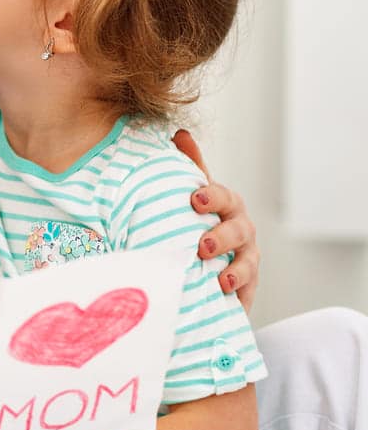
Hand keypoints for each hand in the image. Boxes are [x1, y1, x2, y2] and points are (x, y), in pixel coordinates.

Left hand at [172, 130, 259, 310]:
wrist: (196, 265)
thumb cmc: (190, 221)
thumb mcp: (184, 197)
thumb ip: (185, 168)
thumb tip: (180, 133)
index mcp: (222, 205)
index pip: (222, 196)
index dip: (212, 196)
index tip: (196, 199)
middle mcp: (238, 229)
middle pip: (239, 229)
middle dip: (222, 236)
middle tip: (202, 246)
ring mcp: (246, 258)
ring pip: (248, 261)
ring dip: (236, 269)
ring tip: (221, 279)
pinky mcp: (247, 287)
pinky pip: (250, 290)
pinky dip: (241, 294)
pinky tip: (227, 296)